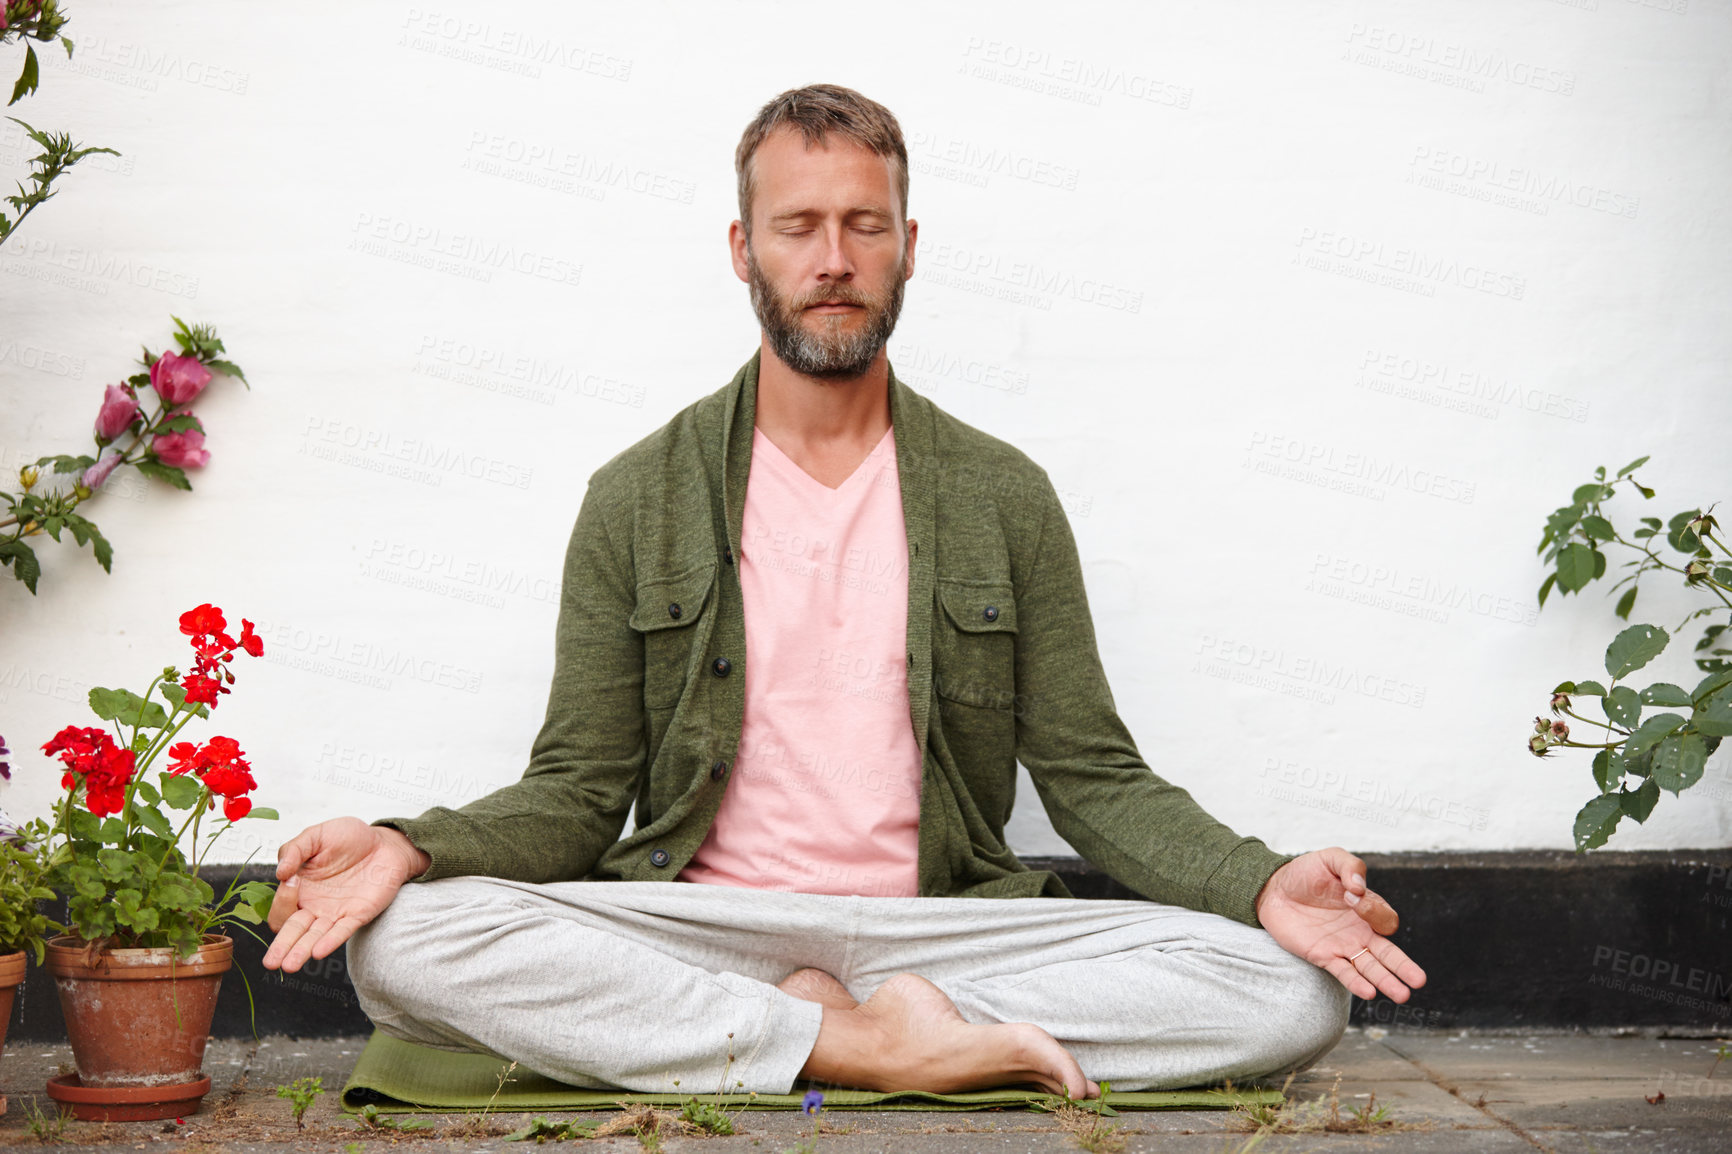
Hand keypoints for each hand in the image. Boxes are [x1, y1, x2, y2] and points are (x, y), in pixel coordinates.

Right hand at [262, 817, 429, 973]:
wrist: (385, 842)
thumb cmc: (349, 838)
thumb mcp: (316, 835)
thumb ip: (294, 850)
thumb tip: (279, 873)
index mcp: (298, 889)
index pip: (281, 907)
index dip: (282, 898)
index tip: (292, 879)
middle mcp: (314, 906)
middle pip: (292, 931)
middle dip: (281, 946)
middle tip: (270, 963)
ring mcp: (335, 913)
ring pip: (313, 938)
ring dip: (301, 951)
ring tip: (289, 965)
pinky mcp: (357, 915)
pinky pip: (342, 932)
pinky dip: (330, 941)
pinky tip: (318, 951)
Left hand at [1253, 846, 1426, 1002]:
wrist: (1273, 888)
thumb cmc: (1305, 872)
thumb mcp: (1330, 859)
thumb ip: (1350, 867)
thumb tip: (1358, 888)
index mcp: (1367, 908)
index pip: (1385, 918)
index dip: (1373, 910)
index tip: (1351, 895)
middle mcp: (1359, 931)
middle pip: (1388, 954)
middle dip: (1404, 967)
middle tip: (1419, 981)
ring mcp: (1342, 946)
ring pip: (1370, 968)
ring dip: (1386, 981)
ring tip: (1402, 995)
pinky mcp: (1323, 956)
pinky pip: (1344, 973)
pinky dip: (1356, 983)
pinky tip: (1369, 992)